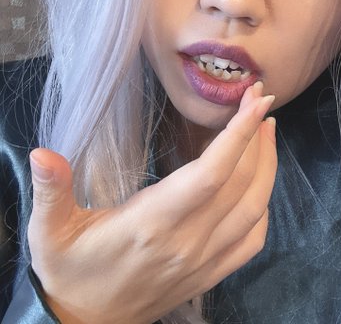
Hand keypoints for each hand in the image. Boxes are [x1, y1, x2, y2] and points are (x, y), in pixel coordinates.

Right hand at [27, 82, 276, 323]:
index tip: (256, 100)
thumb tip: (42, 153)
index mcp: (152, 223)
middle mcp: (187, 242)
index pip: (210, 174)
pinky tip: (261, 182)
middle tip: (260, 98)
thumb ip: (51, 190)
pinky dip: (264, 206)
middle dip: (256, 136)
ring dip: (267, 165)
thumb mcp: (49, 231)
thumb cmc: (69, 271)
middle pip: (241, 184)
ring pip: (254, 208)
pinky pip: (252, 240)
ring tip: (266, 128)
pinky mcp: (210, 275)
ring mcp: (203, 261)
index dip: (238, 135)